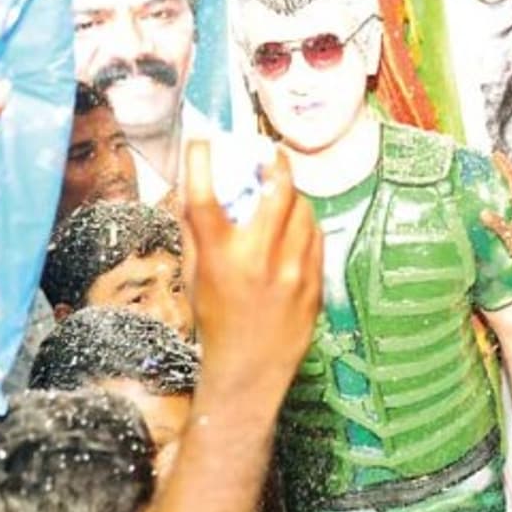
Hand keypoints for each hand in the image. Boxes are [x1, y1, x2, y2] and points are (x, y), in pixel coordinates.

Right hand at [183, 140, 323, 392]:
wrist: (249, 370)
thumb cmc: (216, 322)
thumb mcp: (196, 277)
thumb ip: (196, 234)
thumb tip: (195, 190)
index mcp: (219, 257)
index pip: (203, 198)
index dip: (199, 163)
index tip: (202, 141)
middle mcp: (258, 259)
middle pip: (276, 191)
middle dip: (276, 165)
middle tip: (272, 155)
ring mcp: (293, 271)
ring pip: (304, 211)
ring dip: (293, 198)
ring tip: (283, 196)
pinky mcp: (315, 282)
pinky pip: (316, 238)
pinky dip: (306, 227)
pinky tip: (297, 229)